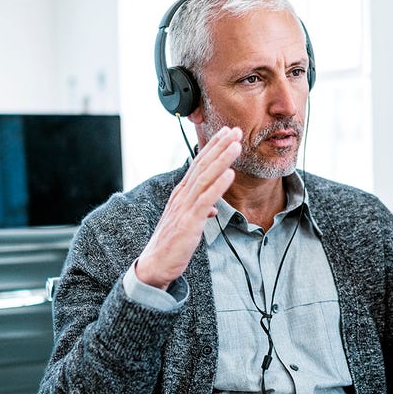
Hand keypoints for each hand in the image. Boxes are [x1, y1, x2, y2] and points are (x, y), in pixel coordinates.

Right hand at [136, 126, 241, 289]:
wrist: (156, 264)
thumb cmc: (172, 243)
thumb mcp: (187, 223)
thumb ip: (199, 211)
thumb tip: (212, 208)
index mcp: (181, 193)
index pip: (198, 164)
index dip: (213, 147)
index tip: (226, 133)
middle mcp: (182, 195)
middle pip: (203, 165)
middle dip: (219, 146)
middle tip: (236, 130)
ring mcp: (184, 207)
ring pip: (205, 178)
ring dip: (222, 160)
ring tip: (236, 145)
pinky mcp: (189, 222)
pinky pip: (205, 200)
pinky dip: (218, 185)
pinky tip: (230, 174)